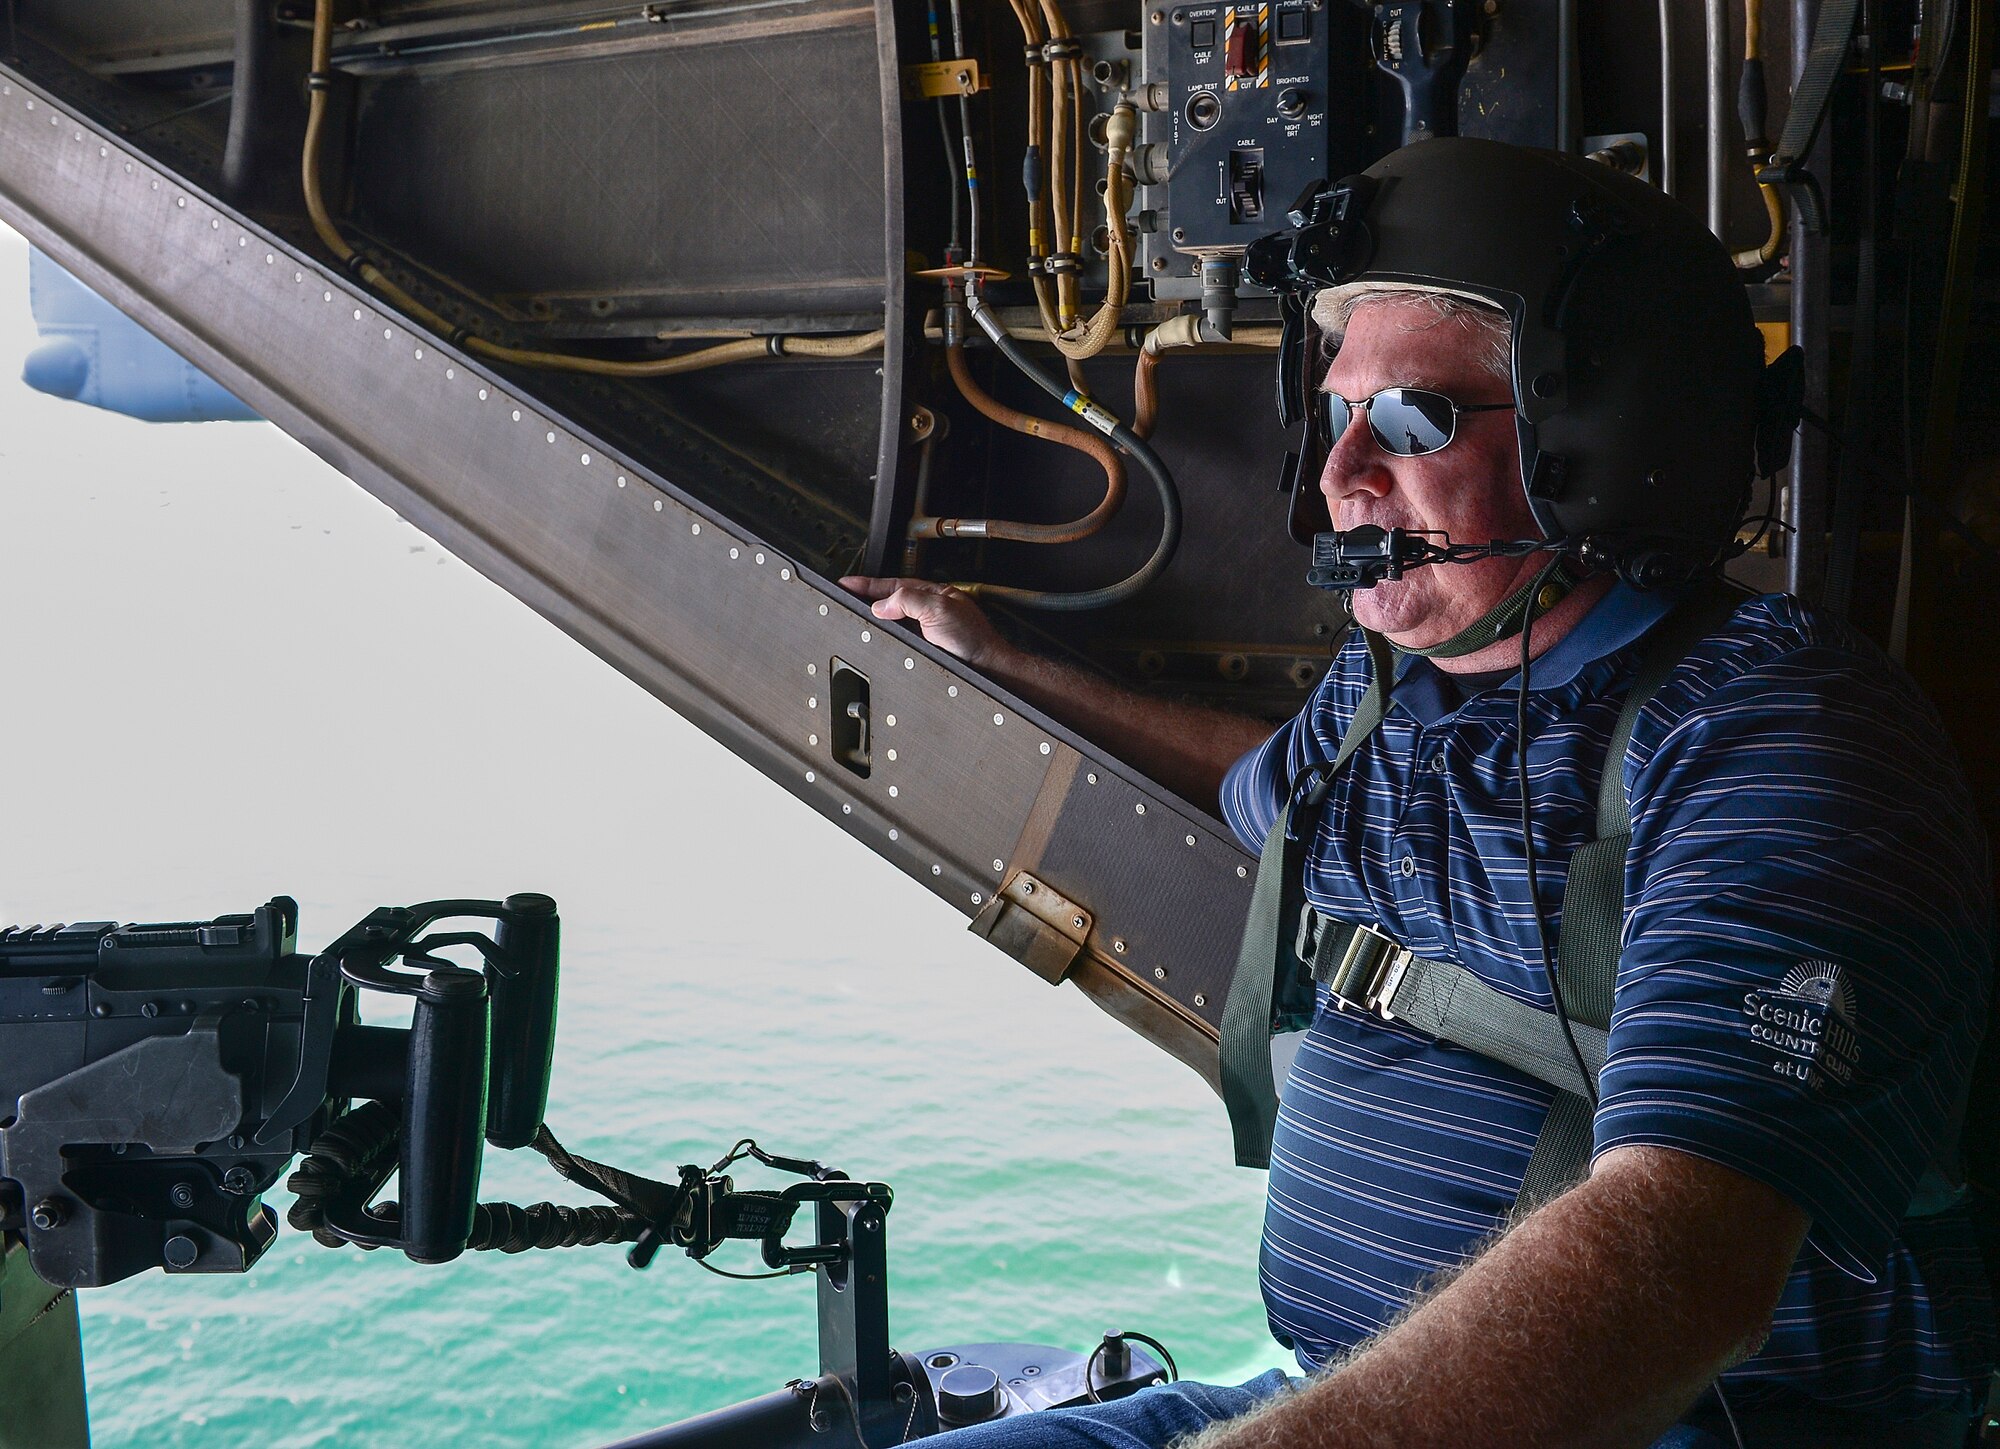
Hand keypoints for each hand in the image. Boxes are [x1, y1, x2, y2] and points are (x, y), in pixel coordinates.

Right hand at [839, 576, 1011, 670]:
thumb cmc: (973, 640)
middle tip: (844, 598)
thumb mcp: (938, 608)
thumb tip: (881, 605)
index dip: (868, 584)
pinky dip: (885, 641)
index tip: (846, 584)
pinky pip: (898, 642)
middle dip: (867, 599)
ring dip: (874, 621)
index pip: (894, 585)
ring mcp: (926, 632)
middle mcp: (929, 611)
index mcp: (934, 594)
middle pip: (890, 602)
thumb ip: (908, 600)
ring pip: (892, 623)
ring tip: (854, 618)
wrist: (986, 670)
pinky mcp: (925, 652)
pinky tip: (876, 642)